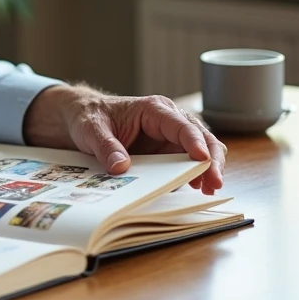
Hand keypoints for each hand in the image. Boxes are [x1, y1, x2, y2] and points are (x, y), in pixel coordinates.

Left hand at [22, 84, 226, 194]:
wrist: (83, 117)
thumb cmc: (89, 117)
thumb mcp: (91, 129)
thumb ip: (106, 146)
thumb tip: (122, 167)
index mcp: (153, 109)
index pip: (181, 125)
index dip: (195, 142)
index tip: (203, 159)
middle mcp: (168, 120)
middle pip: (201, 137)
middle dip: (211, 159)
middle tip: (214, 182)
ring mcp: (169, 137)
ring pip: (201, 150)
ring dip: (208, 169)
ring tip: (209, 189)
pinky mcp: (166, 152)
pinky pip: (187, 163)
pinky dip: (195, 175)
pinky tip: (197, 189)